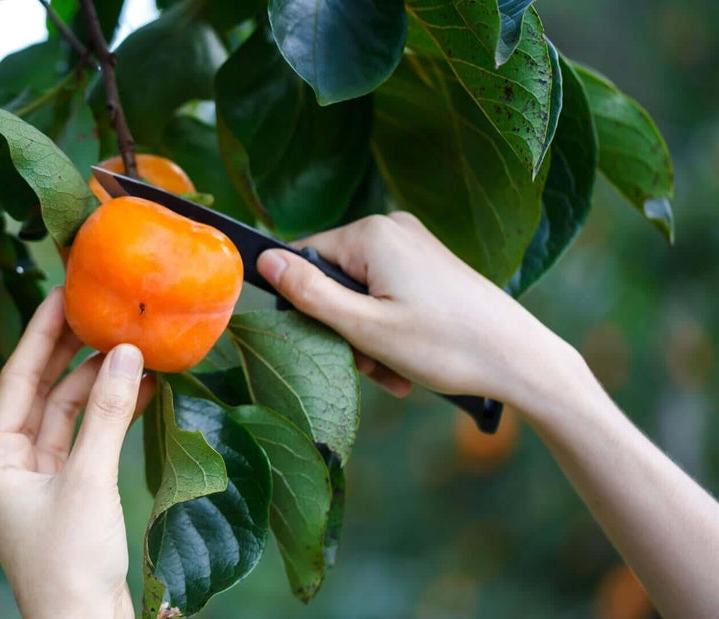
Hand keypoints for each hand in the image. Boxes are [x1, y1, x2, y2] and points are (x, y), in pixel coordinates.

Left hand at [0, 289, 154, 618]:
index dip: (41, 333)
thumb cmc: (69, 566)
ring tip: (132, 348)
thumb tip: (125, 354)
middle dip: (71, 353)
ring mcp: (40, 480)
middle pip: (42, 392)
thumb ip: (107, 415)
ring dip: (100, 384)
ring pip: (69, 414)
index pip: (17, 378)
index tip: (62, 294)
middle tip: (98, 309)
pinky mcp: (70, 493)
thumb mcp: (89, 481)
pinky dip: (111, 415)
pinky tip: (139, 390)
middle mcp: (11, 464)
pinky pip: (88, 439)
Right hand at [256, 212, 579, 405]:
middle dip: (343, 328)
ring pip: (361, 293)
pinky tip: (406, 364)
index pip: (304, 258)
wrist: (521, 360)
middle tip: (369, 366)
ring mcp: (414, 246)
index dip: (306, 305)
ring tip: (393, 373)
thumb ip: (309, 293)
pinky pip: (388, 294)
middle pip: (334, 279)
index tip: (331, 343)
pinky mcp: (430, 265)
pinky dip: (389, 330)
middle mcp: (393, 229)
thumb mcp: (365, 327)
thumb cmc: (446, 345)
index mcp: (372, 234)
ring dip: (367, 337)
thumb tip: (263, 261)